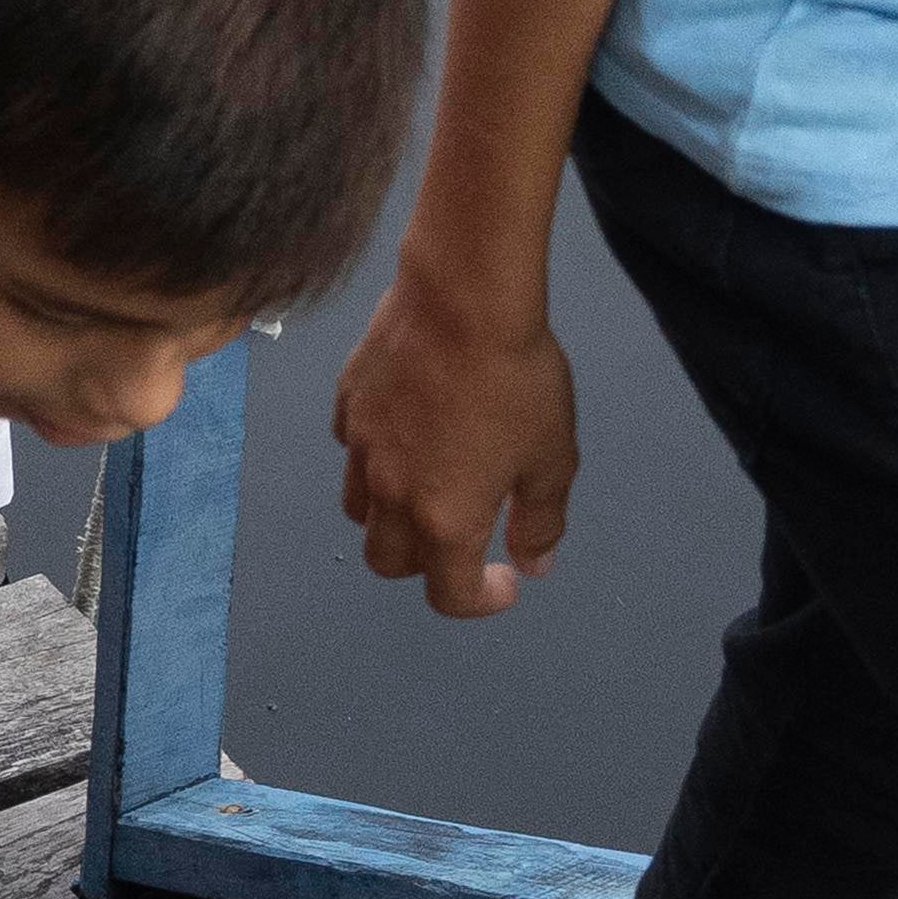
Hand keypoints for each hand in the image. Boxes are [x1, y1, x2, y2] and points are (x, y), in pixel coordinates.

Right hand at [330, 279, 583, 619]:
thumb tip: (532, 563)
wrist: (462, 297)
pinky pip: (350, 450)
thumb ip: (540, 521)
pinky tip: (404, 429)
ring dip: (390, 518)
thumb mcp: (551, 458)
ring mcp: (361, 448)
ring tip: (427, 485)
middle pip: (387, 563)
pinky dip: (373, 458)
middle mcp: (392, 494)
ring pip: (359, 512)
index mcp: (445, 518)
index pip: (448, 595)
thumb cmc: (516, 379)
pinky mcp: (346, 404)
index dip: (480, 600)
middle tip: (462, 534)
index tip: (505, 581)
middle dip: (425, 566)